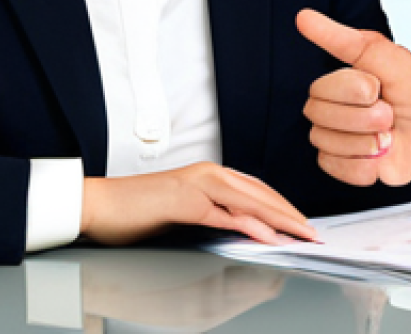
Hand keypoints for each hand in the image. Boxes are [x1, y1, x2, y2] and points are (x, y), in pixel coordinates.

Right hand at [81, 162, 317, 245]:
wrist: (97, 205)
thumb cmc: (135, 213)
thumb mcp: (183, 216)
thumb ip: (212, 219)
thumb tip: (241, 234)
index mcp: (210, 175)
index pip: (257, 191)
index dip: (282, 207)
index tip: (301, 224)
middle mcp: (209, 173)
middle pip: (261, 194)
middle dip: (290, 214)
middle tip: (313, 232)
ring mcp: (198, 185)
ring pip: (251, 201)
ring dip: (280, 219)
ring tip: (301, 234)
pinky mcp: (186, 201)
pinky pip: (225, 215)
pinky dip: (250, 225)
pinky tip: (268, 237)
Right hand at [296, 8, 410, 186]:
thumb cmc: (409, 90)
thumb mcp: (387, 58)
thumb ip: (345, 40)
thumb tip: (303, 17)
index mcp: (335, 81)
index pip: (322, 88)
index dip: (354, 90)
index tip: (377, 86)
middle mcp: (327, 109)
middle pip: (321, 116)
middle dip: (364, 116)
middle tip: (388, 112)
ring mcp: (331, 138)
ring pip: (328, 143)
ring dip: (367, 140)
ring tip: (386, 134)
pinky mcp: (339, 165)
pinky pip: (338, 169)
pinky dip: (366, 164)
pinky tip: (378, 155)